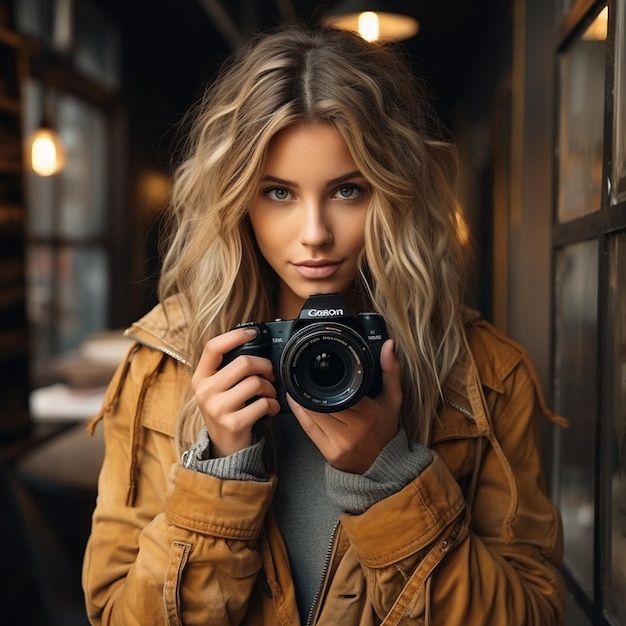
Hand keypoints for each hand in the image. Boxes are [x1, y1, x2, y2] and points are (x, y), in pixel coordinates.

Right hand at [191, 327, 279, 456]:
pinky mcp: (233, 423)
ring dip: (270, 388)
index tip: (252, 332)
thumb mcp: (218, 388)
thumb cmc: (226, 410)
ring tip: (269, 394)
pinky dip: (272, 404)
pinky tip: (270, 408)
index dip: (235, 335)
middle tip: (270, 373)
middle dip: (264, 366)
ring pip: (255, 383)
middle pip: (243, 363)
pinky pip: (262, 403)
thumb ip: (228, 369)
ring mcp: (217, 409)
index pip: (213, 348)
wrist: (224, 447)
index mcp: (200, 378)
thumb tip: (253, 345)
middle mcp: (205, 392)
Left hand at [287, 339, 401, 473]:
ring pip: (312, 415)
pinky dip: (299, 413)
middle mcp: (353, 429)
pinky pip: (308, 428)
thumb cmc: (386, 429)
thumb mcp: (393, 399)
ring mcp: (339, 443)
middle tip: (302, 371)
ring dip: (301, 398)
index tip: (320, 365)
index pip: (344, 391)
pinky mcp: (328, 452)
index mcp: (368, 413)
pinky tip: (295, 401)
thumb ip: (391, 371)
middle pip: (323, 402)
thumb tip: (389, 345)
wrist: (383, 466)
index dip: (328, 379)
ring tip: (295, 384)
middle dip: (311, 387)